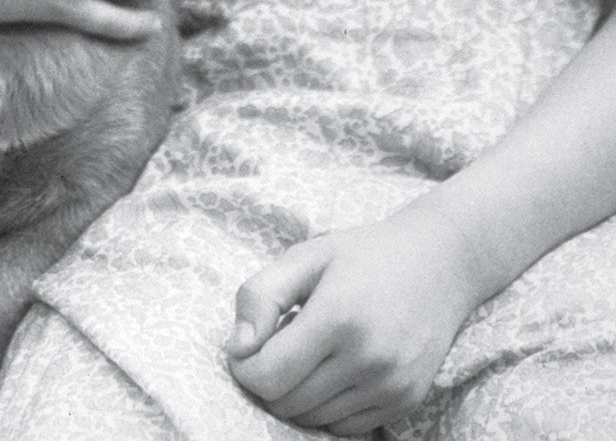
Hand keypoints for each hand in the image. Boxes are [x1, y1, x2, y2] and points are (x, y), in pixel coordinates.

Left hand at [226, 202, 484, 435]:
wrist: (441, 263)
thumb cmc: (364, 255)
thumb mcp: (306, 256)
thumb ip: (261, 296)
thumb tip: (237, 348)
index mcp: (338, 317)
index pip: (268, 376)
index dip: (244, 366)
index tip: (247, 345)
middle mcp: (368, 359)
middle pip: (287, 403)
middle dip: (268, 379)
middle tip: (279, 342)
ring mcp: (390, 386)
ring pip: (313, 419)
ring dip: (296, 393)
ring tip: (309, 350)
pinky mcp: (405, 401)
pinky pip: (345, 426)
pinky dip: (326, 406)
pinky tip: (332, 368)